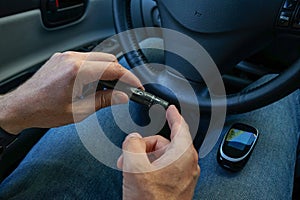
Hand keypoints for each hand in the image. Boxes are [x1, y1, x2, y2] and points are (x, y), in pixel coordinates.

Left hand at [0, 51, 141, 133]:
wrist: (21, 106)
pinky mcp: (62, 58)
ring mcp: (66, 56)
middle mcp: (72, 58)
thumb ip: (104, 101)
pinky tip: (93, 84)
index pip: (114, 69)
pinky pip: (87, 59)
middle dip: (120, 74)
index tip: (137, 86)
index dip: (130, 78)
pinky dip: (96, 69)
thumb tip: (122, 97)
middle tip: (124, 90)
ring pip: (99, 57)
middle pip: (109, 59)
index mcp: (77, 71)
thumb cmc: (43, 110)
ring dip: (107, 71)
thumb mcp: (79, 111)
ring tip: (107, 90)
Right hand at [117, 105, 199, 199]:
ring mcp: (182, 176)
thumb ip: (132, 143)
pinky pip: (162, 169)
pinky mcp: (176, 186)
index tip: (171, 109)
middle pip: (164, 143)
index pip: (180, 126)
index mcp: (182, 154)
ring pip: (161, 157)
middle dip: (143, 146)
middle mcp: (186, 164)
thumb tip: (133, 138)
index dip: (173, 115)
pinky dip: (148, 168)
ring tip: (128, 168)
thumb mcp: (134, 165)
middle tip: (128, 153)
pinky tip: (136, 176)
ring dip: (143, 158)